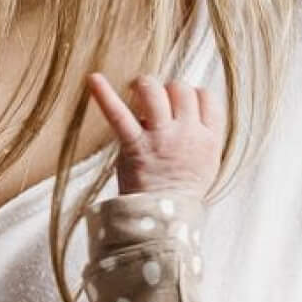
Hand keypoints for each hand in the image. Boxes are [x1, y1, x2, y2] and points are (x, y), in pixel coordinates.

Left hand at [85, 71, 223, 196]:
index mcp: (209, 139)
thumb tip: (184, 110)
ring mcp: (161, 138)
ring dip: (144, 85)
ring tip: (136, 89)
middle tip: (154, 100)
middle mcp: (187, 134)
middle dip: (167, 89)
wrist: (165, 222)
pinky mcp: (135, 145)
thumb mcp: (206, 165)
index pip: (207, 98)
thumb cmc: (181, 194)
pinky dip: (104, 95)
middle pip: (180, 89)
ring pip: (155, 91)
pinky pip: (119, 114)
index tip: (181, 103)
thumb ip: (202, 137)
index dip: (193, 95)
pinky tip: (93, 79)